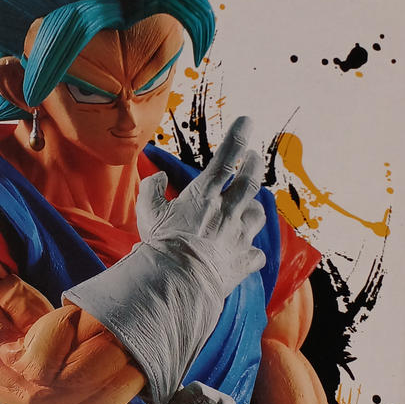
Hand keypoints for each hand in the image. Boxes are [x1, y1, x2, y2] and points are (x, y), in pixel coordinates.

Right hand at [135, 115, 266, 295]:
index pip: (225, 158)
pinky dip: (251, 251)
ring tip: (250, 206)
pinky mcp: (243, 262)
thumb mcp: (147, 211)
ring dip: (254, 208)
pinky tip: (246, 252)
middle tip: (255, 157)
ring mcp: (239, 237)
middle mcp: (227, 212)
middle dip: (254, 165)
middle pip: (250, 181)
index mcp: (204, 196)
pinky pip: (255, 253)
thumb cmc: (160, 246)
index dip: (237, 137)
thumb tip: (156, 177)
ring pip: (258, 215)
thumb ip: (151, 189)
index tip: (247, 120)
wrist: (178, 283)